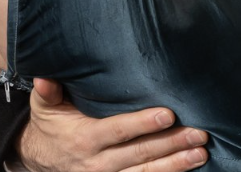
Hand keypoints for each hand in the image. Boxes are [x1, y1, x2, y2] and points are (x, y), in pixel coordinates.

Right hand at [15, 78, 208, 171]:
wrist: (40, 160)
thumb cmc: (50, 127)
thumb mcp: (44, 108)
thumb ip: (47, 92)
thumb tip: (44, 77)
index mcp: (85, 139)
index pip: (119, 131)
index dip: (143, 124)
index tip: (168, 115)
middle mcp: (99, 163)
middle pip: (140, 154)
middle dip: (171, 144)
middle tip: (198, 134)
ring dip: (176, 165)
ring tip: (200, 154)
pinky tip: (187, 170)